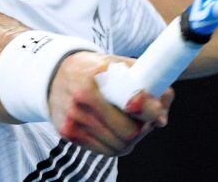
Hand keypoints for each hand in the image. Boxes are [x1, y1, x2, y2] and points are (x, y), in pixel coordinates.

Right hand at [48, 51, 173, 155]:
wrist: (56, 72)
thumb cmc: (96, 69)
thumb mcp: (121, 65)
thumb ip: (147, 85)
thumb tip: (161, 119)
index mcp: (99, 76)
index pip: (133, 103)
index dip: (150, 111)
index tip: (156, 114)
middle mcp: (83, 98)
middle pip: (129, 132)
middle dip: (143, 128)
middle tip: (145, 120)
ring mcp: (74, 118)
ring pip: (118, 146)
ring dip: (132, 140)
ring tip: (132, 125)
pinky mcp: (68, 133)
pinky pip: (104, 151)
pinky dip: (117, 146)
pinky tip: (117, 132)